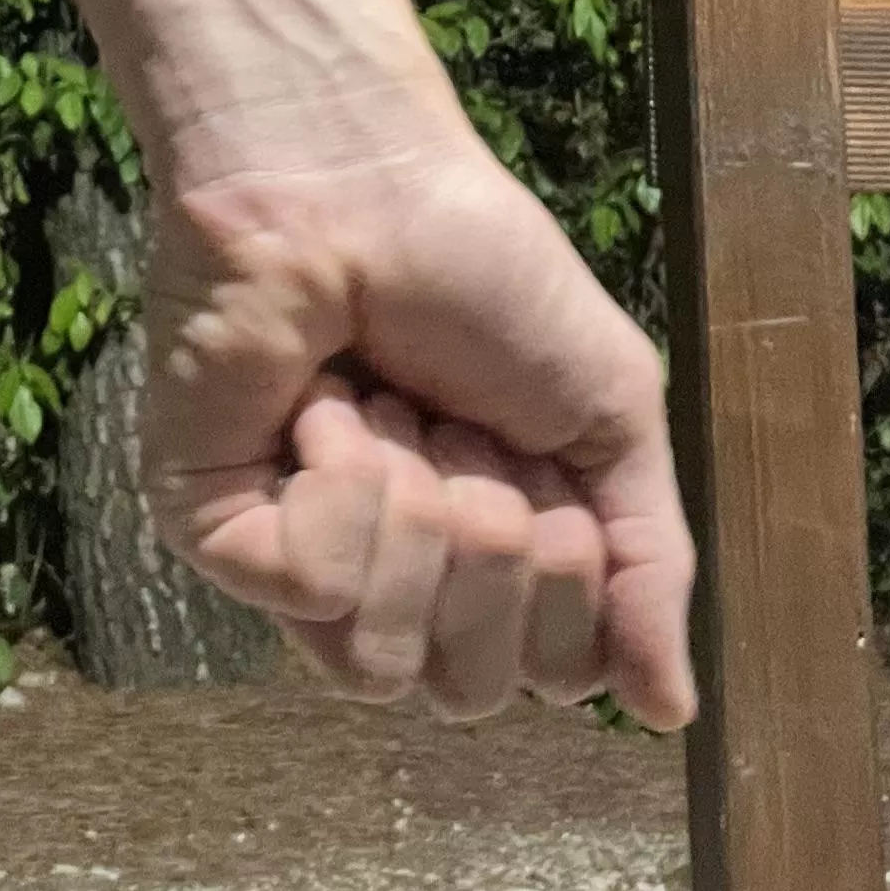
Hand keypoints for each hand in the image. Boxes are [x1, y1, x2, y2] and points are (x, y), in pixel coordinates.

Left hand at [140, 112, 695, 728]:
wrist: (354, 175)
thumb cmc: (478, 272)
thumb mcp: (608, 408)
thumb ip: (648, 566)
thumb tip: (675, 714)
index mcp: (487, 564)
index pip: (554, 676)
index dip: (571, 573)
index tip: (541, 451)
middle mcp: (394, 583)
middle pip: (472, 685)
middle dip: (494, 540)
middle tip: (462, 422)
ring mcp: (296, 564)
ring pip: (388, 661)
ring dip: (416, 509)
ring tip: (390, 404)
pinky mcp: (214, 534)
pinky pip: (311, 591)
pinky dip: (342, 486)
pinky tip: (323, 403)